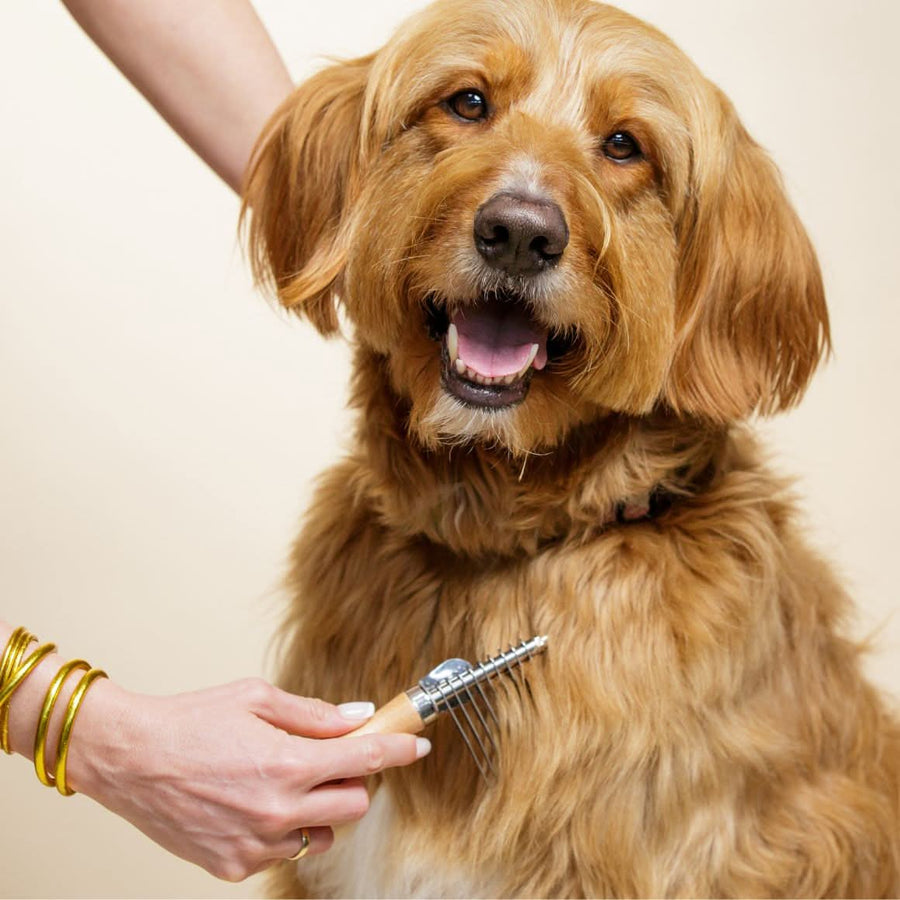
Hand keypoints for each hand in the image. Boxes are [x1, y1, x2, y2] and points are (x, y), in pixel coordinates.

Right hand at [65, 677, 428, 880]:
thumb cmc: (191, 720)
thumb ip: (314, 713)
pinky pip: (282, 852)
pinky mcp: (234, 866)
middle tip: (329, 760)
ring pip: (321, 835)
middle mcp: (278, 809)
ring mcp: (256, 844)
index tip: (418, 744)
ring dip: (317, 811)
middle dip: (351, 781)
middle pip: (354, 806)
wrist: (129, 758)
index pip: (366, 760)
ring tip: (283, 784)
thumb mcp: (257, 698)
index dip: (399, 750)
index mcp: (289, 762)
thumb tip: (358, 717)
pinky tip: (252, 805)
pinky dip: (280, 831)